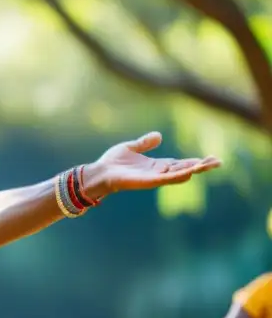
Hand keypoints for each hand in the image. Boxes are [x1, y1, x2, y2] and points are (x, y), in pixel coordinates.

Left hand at [81, 132, 220, 198]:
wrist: (98, 172)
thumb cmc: (112, 162)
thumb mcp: (131, 147)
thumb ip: (145, 143)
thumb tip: (159, 136)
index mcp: (156, 165)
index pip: (180, 163)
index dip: (195, 161)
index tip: (210, 158)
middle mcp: (158, 172)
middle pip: (185, 168)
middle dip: (201, 165)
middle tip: (219, 162)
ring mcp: (154, 178)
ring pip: (180, 174)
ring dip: (195, 169)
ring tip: (211, 164)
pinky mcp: (148, 181)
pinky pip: (166, 179)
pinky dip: (179, 175)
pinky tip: (191, 171)